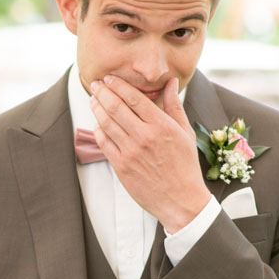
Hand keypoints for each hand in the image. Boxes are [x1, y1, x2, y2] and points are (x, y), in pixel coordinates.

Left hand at [89, 74, 210, 230]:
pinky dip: (98, 130)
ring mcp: (130, 152)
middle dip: (103, 92)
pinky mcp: (121, 167)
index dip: (118, 85)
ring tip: (93, 99)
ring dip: (97, 108)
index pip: (134, 98)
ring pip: (106, 123)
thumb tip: (170, 82)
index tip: (109, 78)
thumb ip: (174, 106)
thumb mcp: (185, 133)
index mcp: (161, 126)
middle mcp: (144, 136)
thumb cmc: (185, 166)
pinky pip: (104, 143)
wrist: (181, 200)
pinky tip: (97, 123)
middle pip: (116, 107)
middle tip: (96, 84)